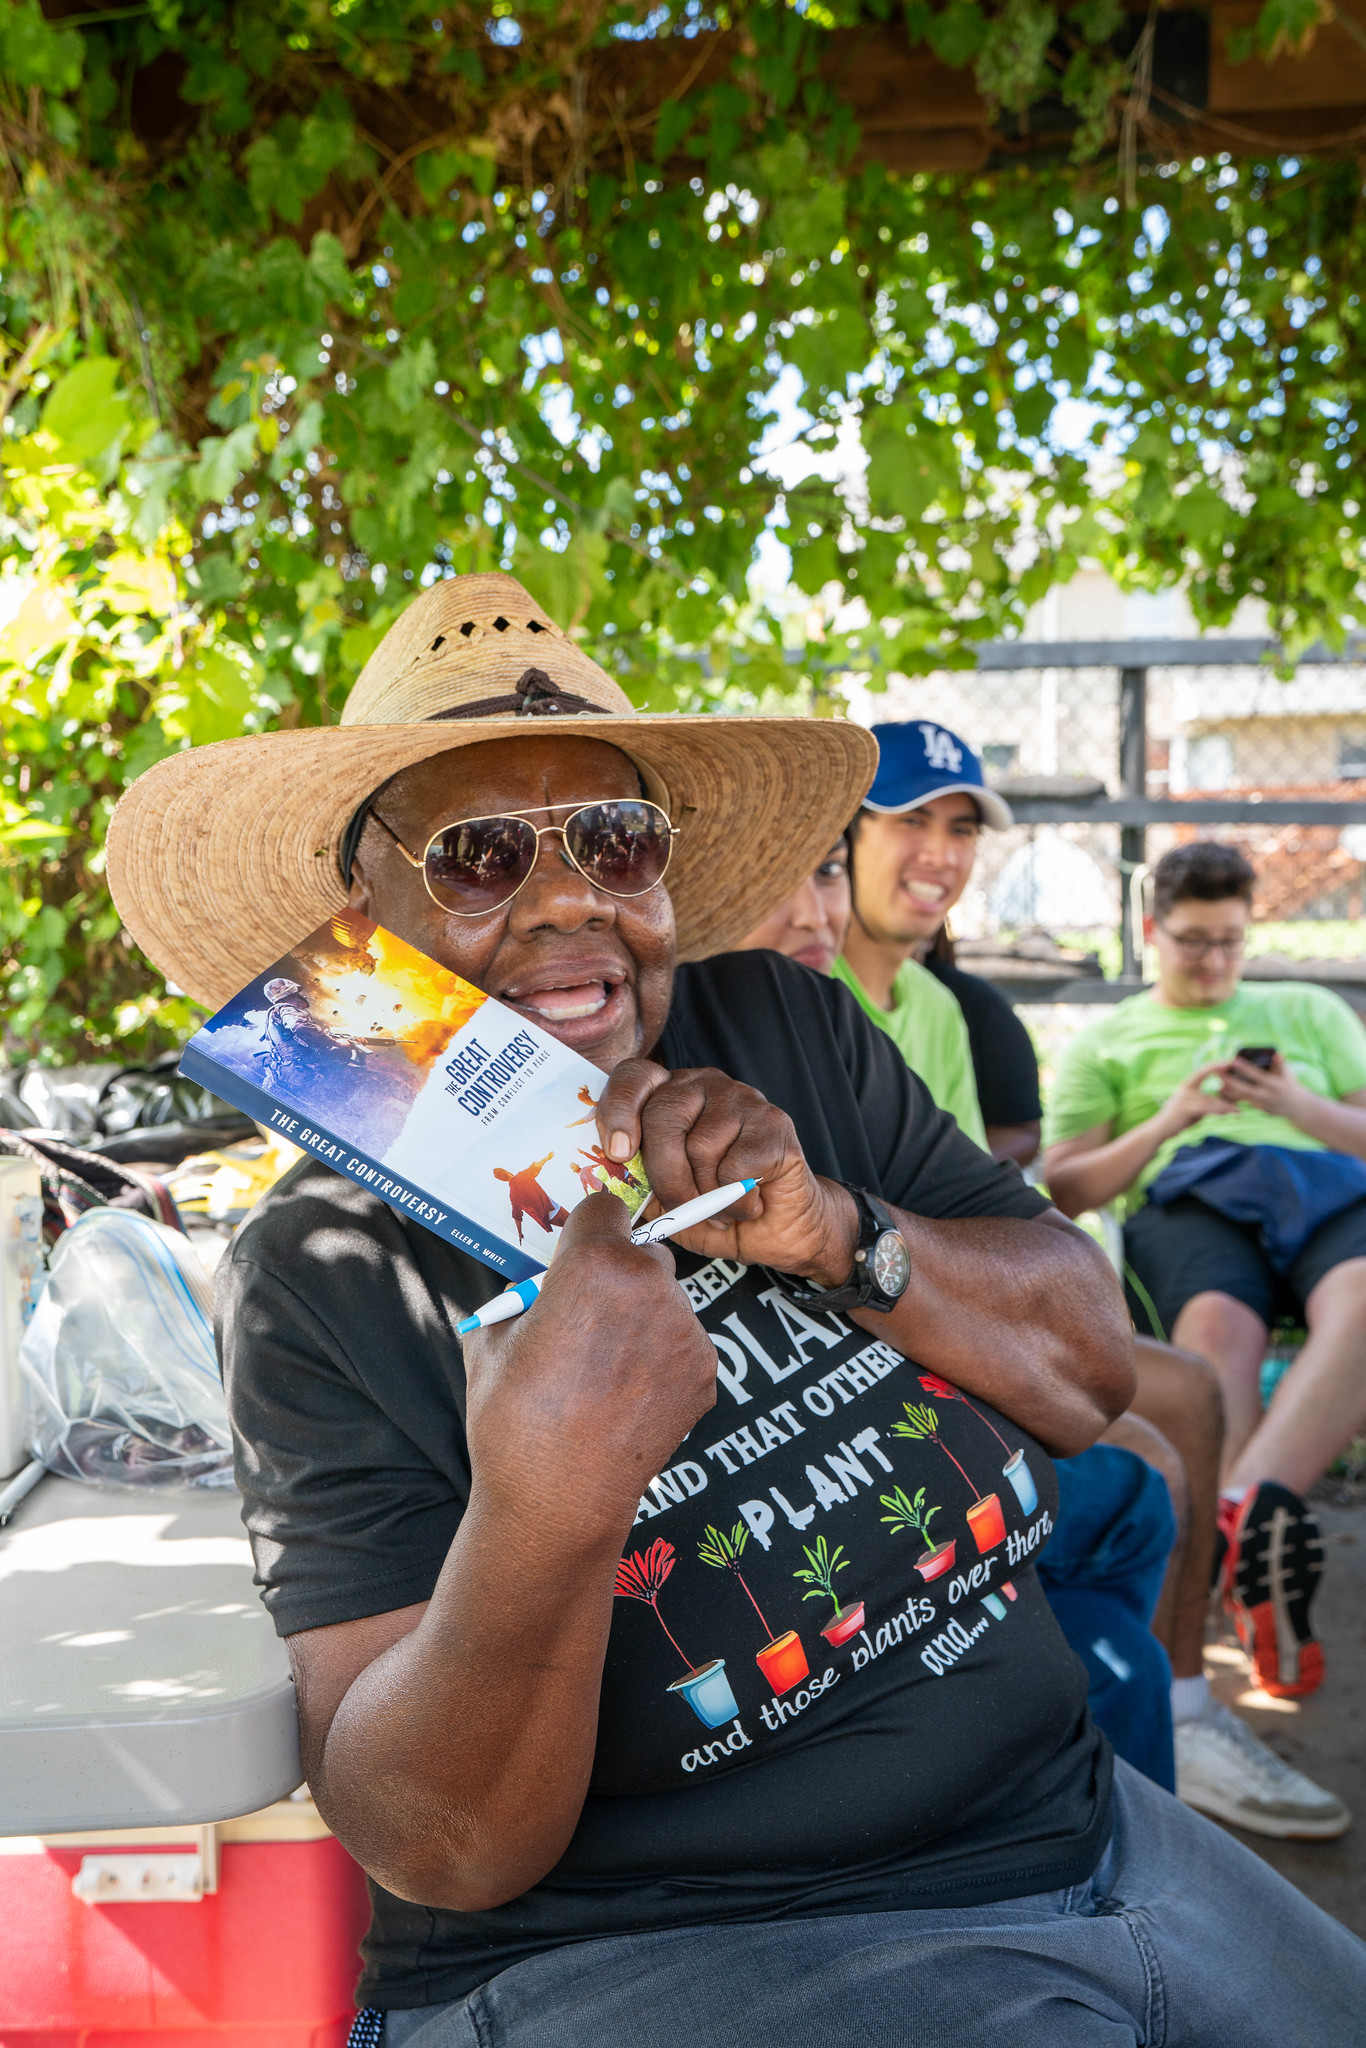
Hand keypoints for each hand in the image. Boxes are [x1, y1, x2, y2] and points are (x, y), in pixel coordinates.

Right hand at [462, 1194, 717, 1545]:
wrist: (557, 1502)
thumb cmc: (513, 1420)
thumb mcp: (494, 1337)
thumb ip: (527, 1294)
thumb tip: (542, 1284)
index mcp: (593, 1262)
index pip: (605, 1206)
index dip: (586, 1230)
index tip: (574, 1257)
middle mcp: (650, 1284)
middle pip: (642, 1252)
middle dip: (617, 1275)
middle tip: (586, 1321)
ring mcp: (685, 1329)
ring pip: (665, 1300)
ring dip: (642, 1318)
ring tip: (602, 1372)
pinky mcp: (705, 1371)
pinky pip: (682, 1344)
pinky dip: (660, 1359)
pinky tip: (626, 1397)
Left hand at [595, 1060, 858, 1286]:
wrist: (777, 1230)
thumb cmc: (714, 1209)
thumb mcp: (661, 1199)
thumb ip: (635, 1180)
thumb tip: (604, 1177)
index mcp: (670, 1094)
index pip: (634, 1076)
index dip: (618, 1110)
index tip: (618, 1153)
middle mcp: (705, 1086)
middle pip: (664, 1116)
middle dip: (664, 1175)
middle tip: (681, 1205)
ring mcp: (743, 1099)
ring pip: (700, 1147)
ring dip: (706, 1196)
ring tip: (720, 1206)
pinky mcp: (775, 1124)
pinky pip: (737, 1167)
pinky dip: (736, 1202)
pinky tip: (748, 1203)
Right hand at [1155, 1059, 1235, 1137]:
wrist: (1161, 1129)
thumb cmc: (1179, 1119)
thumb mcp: (1196, 1108)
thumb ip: (1208, 1102)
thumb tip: (1228, 1103)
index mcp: (1187, 1085)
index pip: (1202, 1070)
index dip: (1215, 1064)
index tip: (1229, 1060)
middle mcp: (1185, 1088)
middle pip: (1205, 1075)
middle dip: (1219, 1069)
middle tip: (1233, 1066)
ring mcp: (1184, 1097)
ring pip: (1209, 1098)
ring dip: (1225, 1105)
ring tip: (1238, 1110)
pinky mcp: (1185, 1108)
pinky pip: (1205, 1108)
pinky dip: (1218, 1112)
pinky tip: (1228, 1114)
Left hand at [1219, 1050, 1305, 1119]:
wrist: (1297, 1107)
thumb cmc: (1290, 1085)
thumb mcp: (1287, 1074)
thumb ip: (1280, 1065)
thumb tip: (1276, 1054)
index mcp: (1275, 1085)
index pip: (1258, 1075)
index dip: (1246, 1068)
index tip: (1234, 1060)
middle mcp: (1268, 1096)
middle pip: (1246, 1089)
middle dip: (1231, 1081)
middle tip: (1218, 1072)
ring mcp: (1263, 1104)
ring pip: (1243, 1097)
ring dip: (1229, 1090)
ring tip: (1218, 1082)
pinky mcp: (1259, 1109)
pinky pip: (1245, 1103)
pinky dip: (1234, 1098)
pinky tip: (1223, 1092)